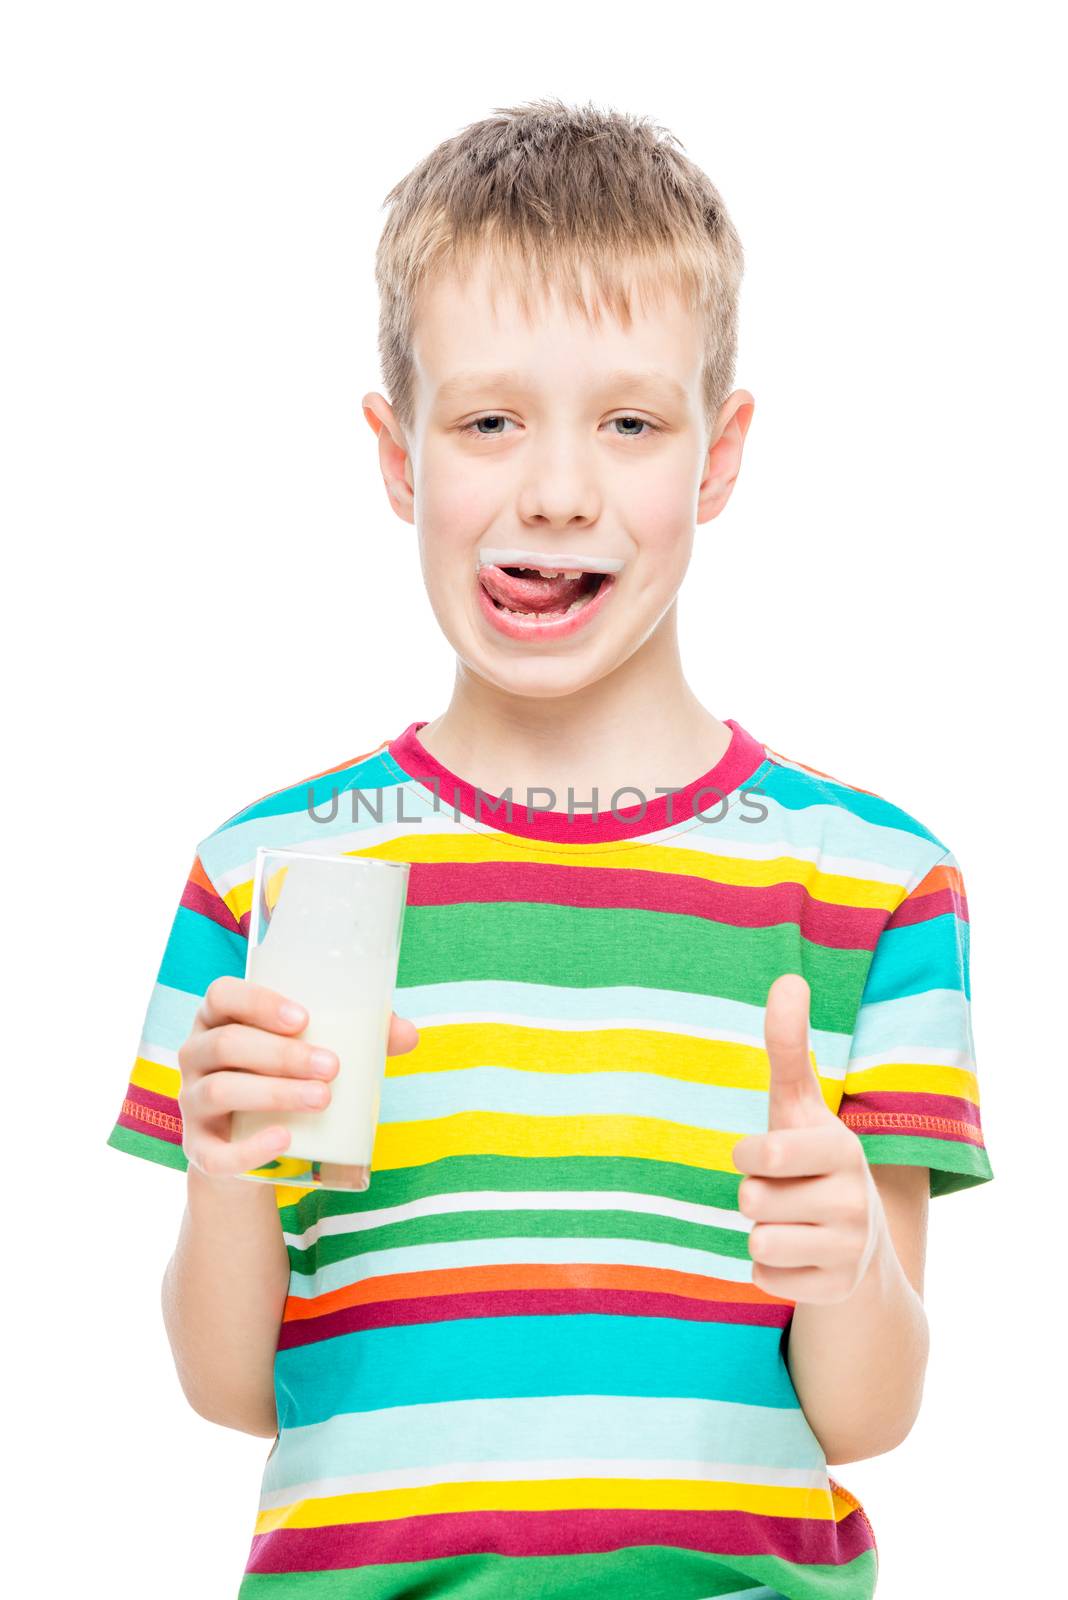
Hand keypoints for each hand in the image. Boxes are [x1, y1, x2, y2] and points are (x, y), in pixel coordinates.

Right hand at [177, 975, 419, 1179]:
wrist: (252, 1150)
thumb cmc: (284, 1080)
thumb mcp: (309, 1052)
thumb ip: (358, 1037)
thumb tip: (408, 1033)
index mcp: (219, 1020)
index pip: (222, 995)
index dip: (257, 1002)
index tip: (304, 1018)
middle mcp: (197, 1055)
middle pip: (226, 1044)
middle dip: (281, 1054)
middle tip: (332, 1066)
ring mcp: (192, 1102)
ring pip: (219, 1090)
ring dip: (273, 1093)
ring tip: (322, 1098)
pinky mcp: (199, 1149)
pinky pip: (213, 1153)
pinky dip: (249, 1149)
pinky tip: (284, 1140)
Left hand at [731, 973, 883, 1304]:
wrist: (858, 1243)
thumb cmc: (811, 1158)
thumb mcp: (798, 1104)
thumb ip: (787, 1046)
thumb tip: (788, 978)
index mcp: (842, 1148)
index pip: (765, 1153)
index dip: (750, 1154)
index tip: (769, 1153)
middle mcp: (855, 1201)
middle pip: (752, 1199)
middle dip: (754, 1194)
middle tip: (782, 1191)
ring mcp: (849, 1249)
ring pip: (757, 1241)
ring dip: (760, 1231)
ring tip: (792, 1222)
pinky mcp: (834, 1290)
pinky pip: (764, 1278)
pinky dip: (769, 1268)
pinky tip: (799, 1255)